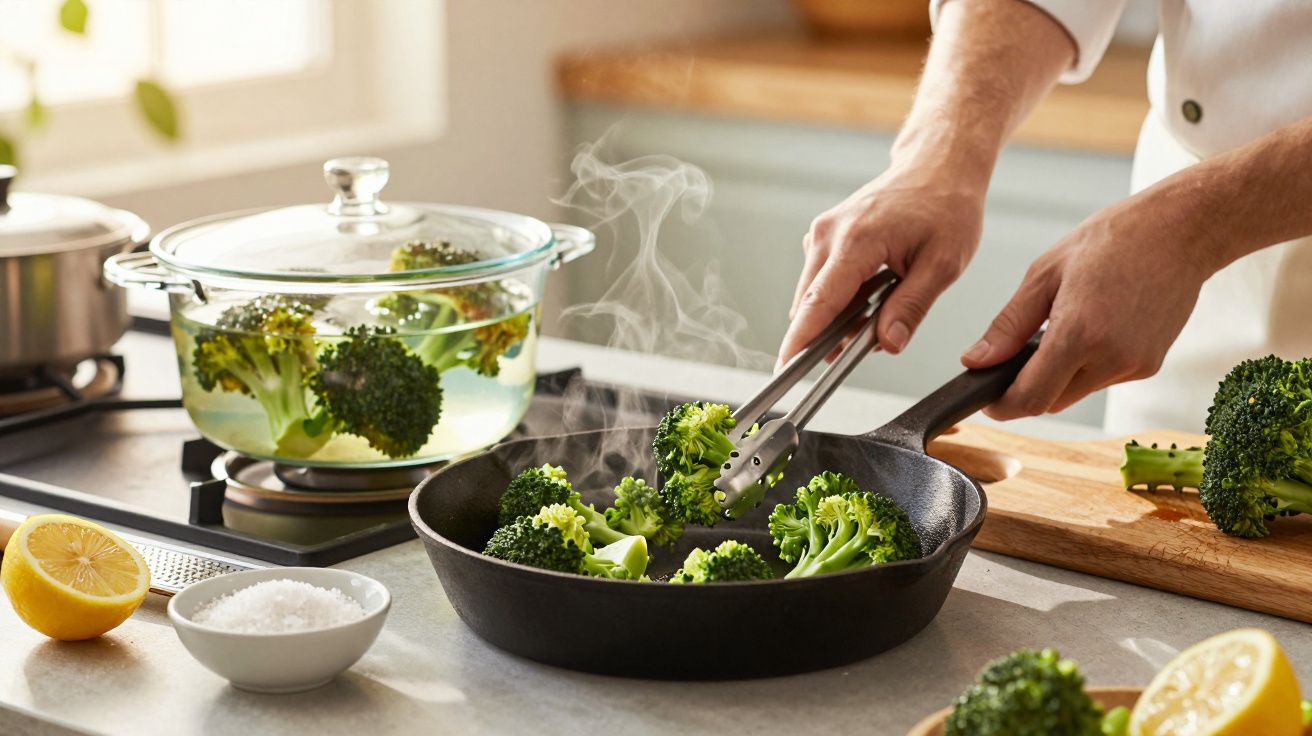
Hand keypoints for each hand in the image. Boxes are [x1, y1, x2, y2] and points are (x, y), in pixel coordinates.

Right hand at [778, 161, 985, 367]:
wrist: (937, 166)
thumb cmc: (945, 206)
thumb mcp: (944, 263)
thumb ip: (912, 307)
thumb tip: (887, 343)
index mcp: (857, 240)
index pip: (820, 302)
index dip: (801, 341)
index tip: (785, 369)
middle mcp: (829, 234)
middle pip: (810, 304)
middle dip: (830, 334)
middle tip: (871, 341)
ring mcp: (822, 233)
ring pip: (814, 295)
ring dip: (840, 315)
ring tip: (886, 303)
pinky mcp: (823, 235)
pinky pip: (821, 280)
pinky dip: (841, 297)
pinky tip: (875, 290)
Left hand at [963, 192, 1213, 418]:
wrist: (1181, 231)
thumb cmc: (1112, 240)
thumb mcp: (1045, 274)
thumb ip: (1008, 326)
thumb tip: (976, 361)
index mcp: (1079, 333)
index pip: (1030, 397)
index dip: (1002, 406)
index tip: (987, 400)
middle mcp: (1111, 358)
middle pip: (1051, 401)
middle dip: (1027, 389)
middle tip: (1013, 360)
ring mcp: (1135, 365)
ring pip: (1076, 393)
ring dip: (1057, 377)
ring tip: (1059, 330)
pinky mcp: (1150, 366)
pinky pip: (1103, 379)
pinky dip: (1086, 366)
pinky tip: (1091, 329)